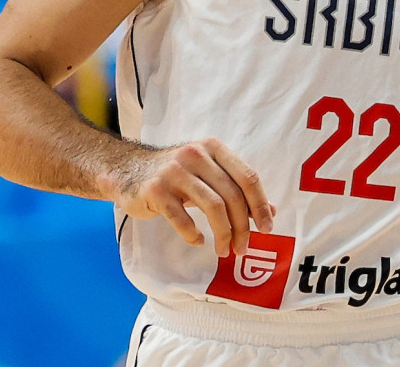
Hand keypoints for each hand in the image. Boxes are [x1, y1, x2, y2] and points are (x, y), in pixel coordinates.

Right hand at [100, 138, 275, 256]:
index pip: (248, 177)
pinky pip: (182, 218)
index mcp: (213, 148)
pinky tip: (197, 241)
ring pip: (213, 207)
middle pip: (232, 195)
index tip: (267, 228)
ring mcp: (174, 171)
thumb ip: (237, 190)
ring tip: (224, 250)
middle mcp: (195, 154)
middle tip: (242, 249)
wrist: (128, 170)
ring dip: (223, 234)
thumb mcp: (208, 175)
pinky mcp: (155, 189)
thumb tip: (270, 212)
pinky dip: (193, 234)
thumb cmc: (177, 175)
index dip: (260, 205)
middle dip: (242, 227)